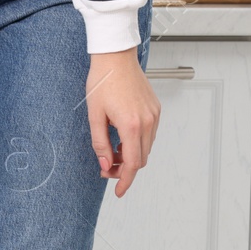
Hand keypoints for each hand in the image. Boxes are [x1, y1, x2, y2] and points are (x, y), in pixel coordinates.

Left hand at [86, 48, 160, 197]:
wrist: (115, 57)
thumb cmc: (102, 81)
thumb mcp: (95, 116)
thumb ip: (100, 144)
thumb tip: (105, 165)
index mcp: (131, 125)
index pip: (132, 164)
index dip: (125, 181)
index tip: (119, 192)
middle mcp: (147, 121)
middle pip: (141, 159)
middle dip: (125, 169)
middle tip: (107, 168)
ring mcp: (154, 115)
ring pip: (146, 148)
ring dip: (131, 156)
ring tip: (112, 151)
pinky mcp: (155, 109)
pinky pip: (149, 135)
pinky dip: (137, 143)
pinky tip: (122, 139)